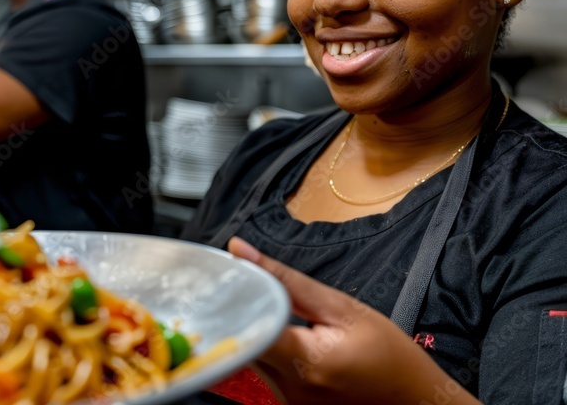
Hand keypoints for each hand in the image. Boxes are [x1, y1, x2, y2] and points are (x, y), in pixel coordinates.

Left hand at [228, 238, 480, 404]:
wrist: (416, 401)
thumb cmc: (389, 355)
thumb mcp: (342, 307)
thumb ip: (286, 280)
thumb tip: (241, 251)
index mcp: (303, 362)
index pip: (242, 327)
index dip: (229, 300)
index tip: (224, 278)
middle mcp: (289, 389)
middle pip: (242, 342)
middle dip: (242, 312)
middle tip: (245, 285)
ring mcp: (287, 402)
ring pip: (250, 357)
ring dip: (255, 331)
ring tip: (272, 310)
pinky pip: (264, 371)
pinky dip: (268, 349)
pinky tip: (285, 336)